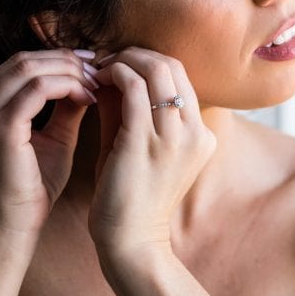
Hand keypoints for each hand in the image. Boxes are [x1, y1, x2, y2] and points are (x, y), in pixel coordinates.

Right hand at [0, 49, 98, 247]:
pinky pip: (37, 89)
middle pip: (21, 61)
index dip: (56, 60)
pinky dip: (66, 86)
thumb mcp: (52, 139)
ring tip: (96, 83)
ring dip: (68, 72)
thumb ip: (63, 106)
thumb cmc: (32, 190)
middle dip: (65, 60)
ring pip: (29, 68)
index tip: (90, 66)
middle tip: (98, 69)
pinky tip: (87, 97)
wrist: (15, 228)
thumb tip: (85, 78)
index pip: (17, 66)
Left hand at [88, 47, 215, 264]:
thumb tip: (110, 71)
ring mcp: (175, 138)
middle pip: (172, 64)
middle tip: (104, 60)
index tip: (117, 64)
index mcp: (200, 135)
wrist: (131, 242)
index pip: (180, 76)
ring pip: (155, 68)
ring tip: (97, 69)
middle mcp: (195, 133)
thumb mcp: (135, 146)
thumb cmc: (129, 198)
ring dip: (122, 60)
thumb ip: (128, 109)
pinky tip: (94, 81)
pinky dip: (113, 74)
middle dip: (135, 54)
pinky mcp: (147, 142)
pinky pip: (134, 87)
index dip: (147, 60)